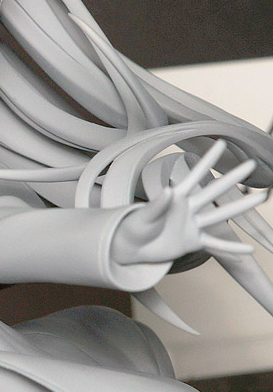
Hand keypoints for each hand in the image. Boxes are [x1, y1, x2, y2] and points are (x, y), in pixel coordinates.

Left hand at [112, 140, 267, 265]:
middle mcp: (189, 208)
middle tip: (251, 164)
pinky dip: (232, 248)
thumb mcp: (144, 216)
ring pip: (220, 215)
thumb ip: (157, 204)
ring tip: (260, 198)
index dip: (208, 159)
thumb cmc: (134, 227)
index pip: (195, 175)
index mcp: (176, 197)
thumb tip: (168, 190)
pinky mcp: (193, 242)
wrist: (131, 247)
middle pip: (214, 191)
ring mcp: (193, 225)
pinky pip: (216, 244)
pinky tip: (249, 248)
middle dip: (232, 178)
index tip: (222, 143)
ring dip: (240, 207)